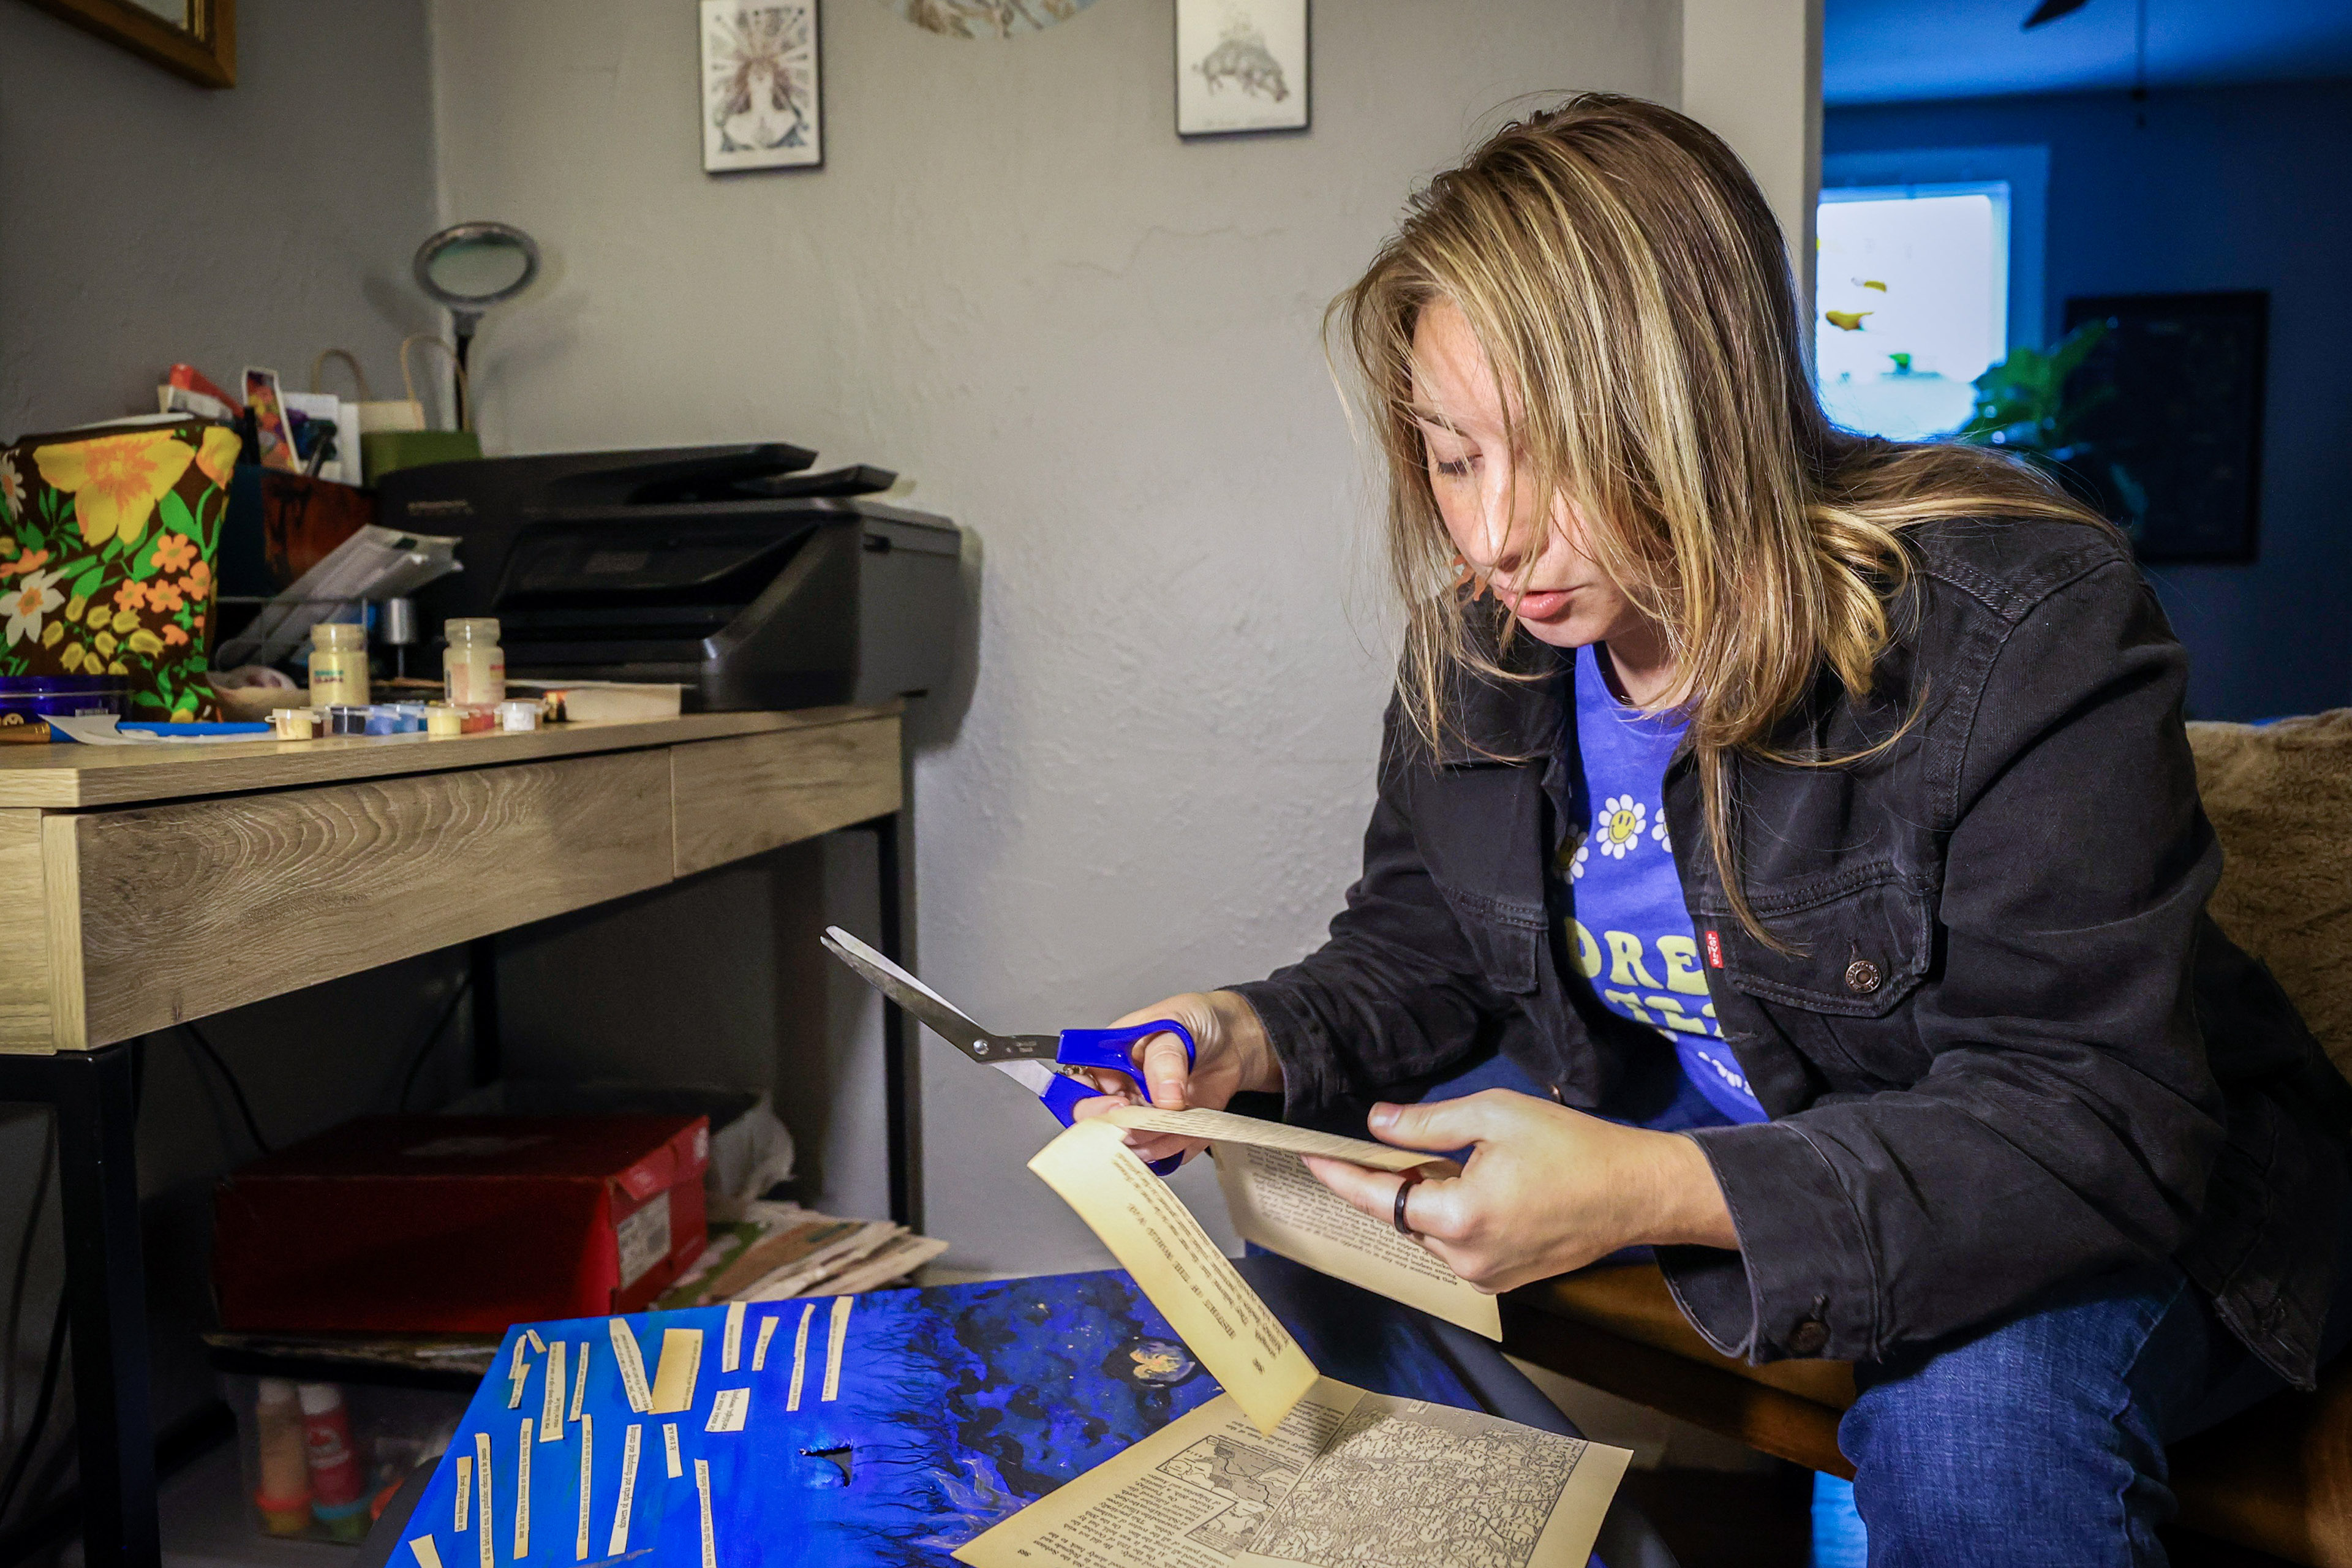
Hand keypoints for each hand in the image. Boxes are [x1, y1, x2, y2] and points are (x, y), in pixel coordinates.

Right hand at [1068, 990, 1282, 1165]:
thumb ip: (1166, 1059)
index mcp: (1108, 1061)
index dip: (1090, 1104)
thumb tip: (1165, 1098)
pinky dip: (1178, 1148)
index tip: (1118, 1107)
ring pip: (1134, 1146)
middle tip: (1149, 1123)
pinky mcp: (1169, 1132)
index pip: (1079, 1090)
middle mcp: (1121, 1092)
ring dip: (1156, 1141)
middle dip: (1124, 1131)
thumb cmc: (1196, 1021)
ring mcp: (1145, 1115)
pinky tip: (1191, 1128)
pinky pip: (1165, 1154)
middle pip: (1102, 1128)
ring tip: (1181, 1119)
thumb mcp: (1176, 1024)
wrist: (1235, 1039)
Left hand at [1301, 1090, 1737, 1292]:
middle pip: (1402, 1216)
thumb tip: (1376, 1124)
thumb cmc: (1570, 1146)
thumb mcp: (1494, 1116)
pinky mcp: (1504, 1279)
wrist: (1636, 1191)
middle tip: (1397, 1140)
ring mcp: (1486, 1276)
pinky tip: (1479, 1185)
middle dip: (1392, 1181)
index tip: (1309, 1155)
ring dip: (1426, 1199)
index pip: (1378, 1199)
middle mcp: (1465, 1259)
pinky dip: (1453, 1215)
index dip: (1340, 1175)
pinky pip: (1457, 1244)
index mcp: (1459, 1218)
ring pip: (1429, 1231)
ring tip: (1455, 1159)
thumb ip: (1427, 1123)